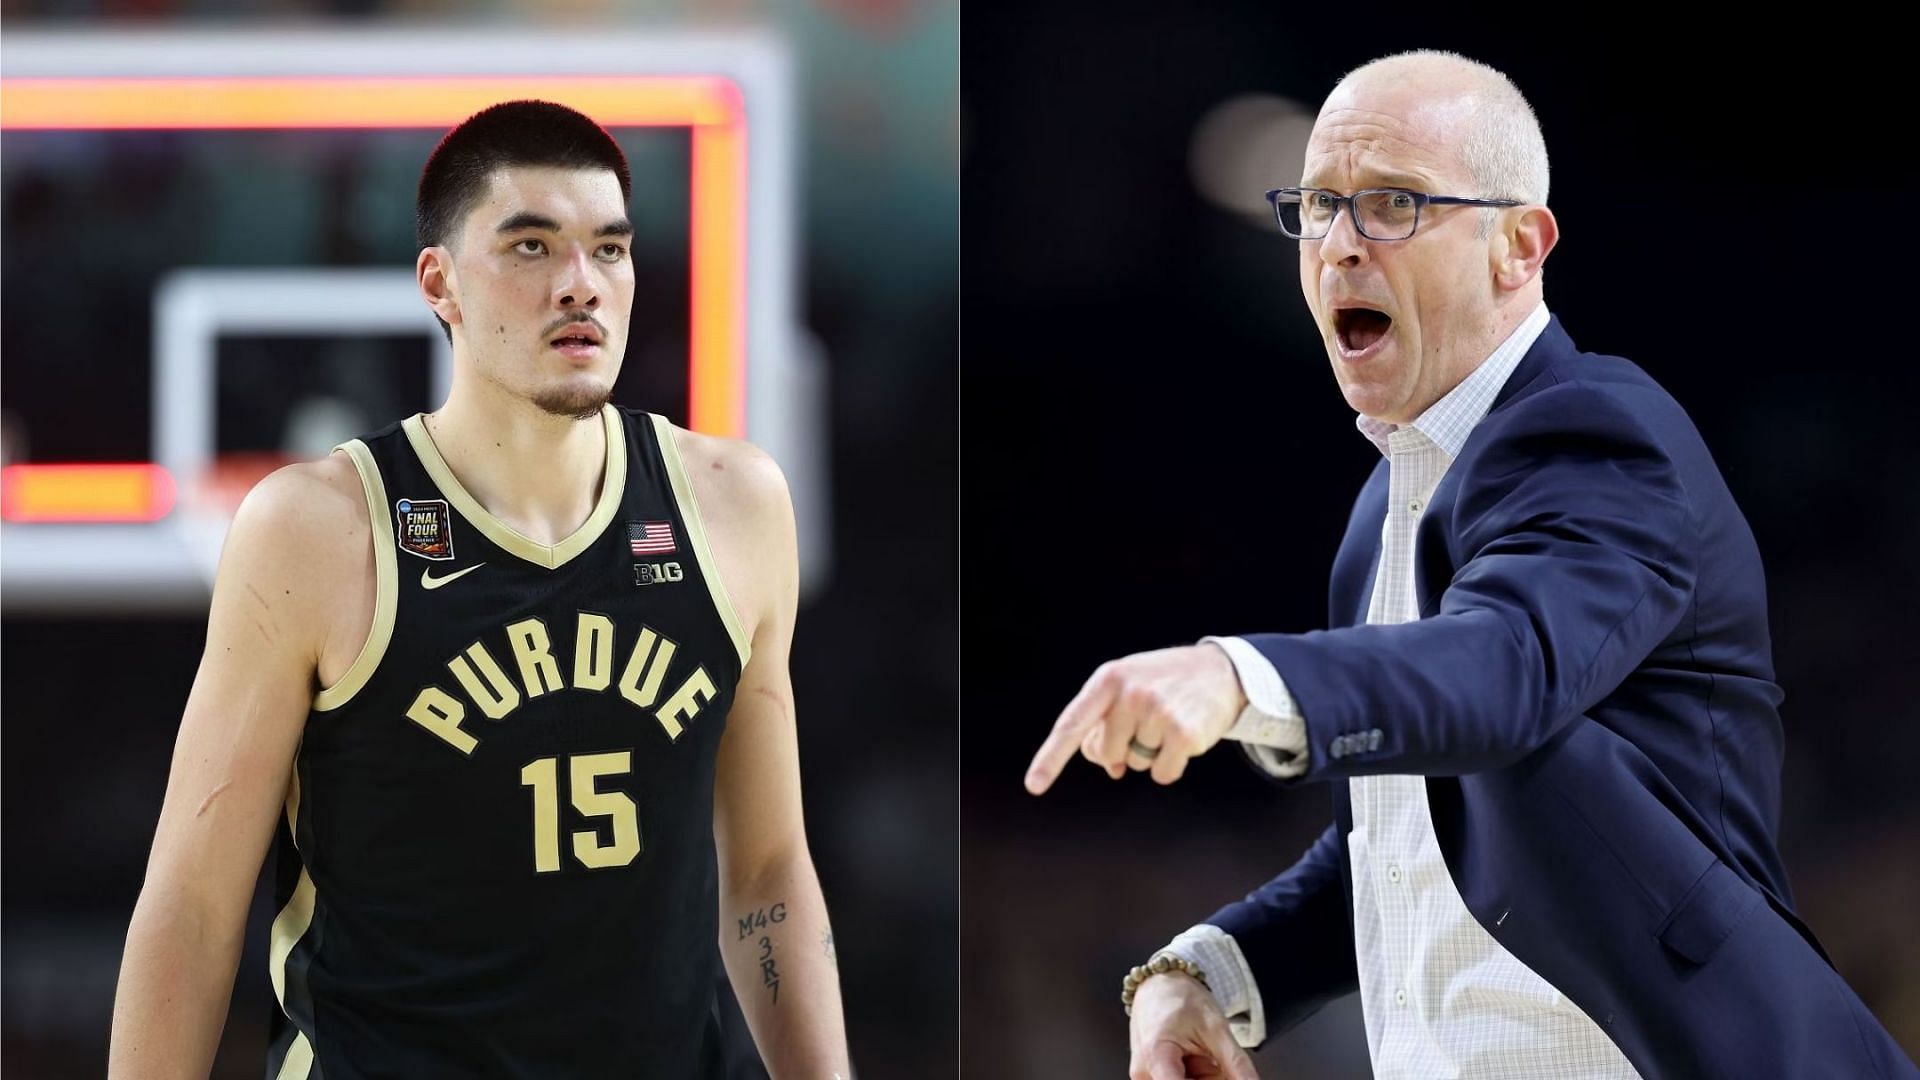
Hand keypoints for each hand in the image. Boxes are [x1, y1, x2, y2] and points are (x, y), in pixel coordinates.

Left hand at [1025, 644, 1246, 793]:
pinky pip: (1162, 774)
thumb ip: (1106, 722)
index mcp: (1108, 679)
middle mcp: (1130, 693)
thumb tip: (1111, 768)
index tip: (1034, 785)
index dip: (1050, 758)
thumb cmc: (1163, 682)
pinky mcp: (1184, 733)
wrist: (1220, 670)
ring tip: (1169, 721)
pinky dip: (1171, 765)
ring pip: (1135, 764)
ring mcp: (1157, 712)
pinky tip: (1184, 738)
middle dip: (1122, 748)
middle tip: (1145, 724)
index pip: (1071, 724)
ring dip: (1150, 753)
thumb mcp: (1127, 689)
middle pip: (1106, 752)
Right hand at [1128, 972, 1259, 1079]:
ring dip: (1202, 1078)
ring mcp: (1144, 1076)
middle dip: (1210, 1078)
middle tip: (1214, 1060)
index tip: (1222, 1075)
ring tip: (1203, 1055)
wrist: (1162, 984)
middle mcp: (1144, 1072)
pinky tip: (1196, 1060)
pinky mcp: (1148, 1076)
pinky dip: (1194, 1077)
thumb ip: (1236, 1064)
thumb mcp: (1216, 1029)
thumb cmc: (1180, 998)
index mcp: (1156, 1057)